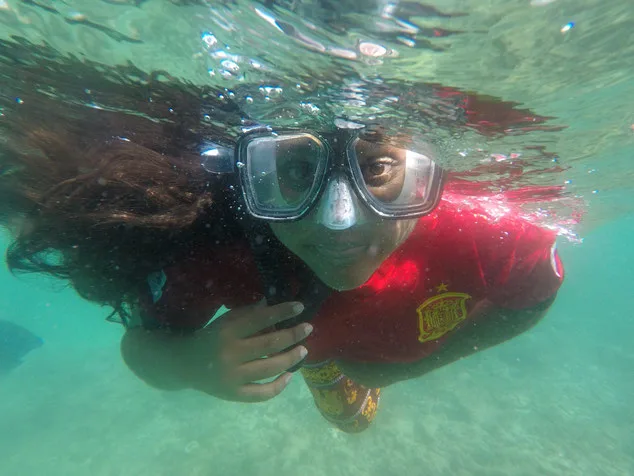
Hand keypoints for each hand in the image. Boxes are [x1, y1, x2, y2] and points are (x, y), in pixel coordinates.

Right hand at [184, 301, 311, 401]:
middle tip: (308, 328)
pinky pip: (261, 394)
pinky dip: (278, 387)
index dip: (282, 312)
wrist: (184, 364)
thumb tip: (272, 305)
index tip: (299, 307)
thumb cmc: (210, 338)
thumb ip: (247, 313)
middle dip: (293, 335)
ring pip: (269, 368)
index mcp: (227, 331)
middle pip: (269, 344)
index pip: (260, 318)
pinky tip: (289, 377)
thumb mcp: (224, 321)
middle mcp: (229, 354)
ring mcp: (232, 377)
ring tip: (303, 350)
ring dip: (290, 359)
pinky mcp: (233, 394)